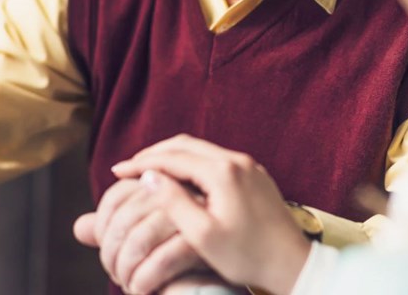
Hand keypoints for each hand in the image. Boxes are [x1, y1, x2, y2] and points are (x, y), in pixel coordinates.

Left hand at [72, 178, 206, 293]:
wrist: (216, 283)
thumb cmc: (178, 262)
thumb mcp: (142, 244)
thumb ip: (112, 233)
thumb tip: (80, 228)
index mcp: (162, 184)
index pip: (117, 196)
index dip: (103, 226)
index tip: (107, 252)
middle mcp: (178, 191)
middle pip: (126, 218)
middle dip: (112, 254)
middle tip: (116, 275)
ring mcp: (193, 213)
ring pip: (140, 238)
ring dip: (126, 270)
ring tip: (128, 285)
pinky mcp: (203, 242)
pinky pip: (162, 259)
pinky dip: (144, 280)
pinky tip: (142, 290)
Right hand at [112, 135, 311, 294]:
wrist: (291, 263)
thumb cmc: (247, 256)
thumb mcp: (202, 235)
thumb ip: (173, 203)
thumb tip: (149, 177)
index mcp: (222, 172)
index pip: (172, 157)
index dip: (141, 163)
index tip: (116, 171)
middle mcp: (236, 160)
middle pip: (185, 145)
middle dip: (154, 154)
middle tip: (128, 167)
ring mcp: (248, 166)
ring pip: (201, 150)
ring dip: (172, 157)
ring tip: (148, 171)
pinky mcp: (255, 175)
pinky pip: (215, 159)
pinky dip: (191, 164)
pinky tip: (180, 179)